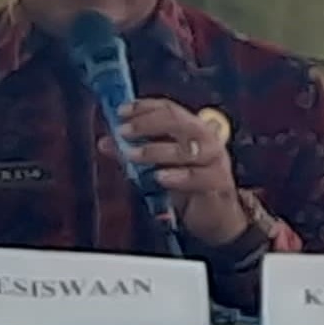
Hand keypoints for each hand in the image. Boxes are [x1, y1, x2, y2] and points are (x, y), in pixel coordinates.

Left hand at [116, 97, 248, 245]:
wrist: (217, 217)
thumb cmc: (189, 186)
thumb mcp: (158, 166)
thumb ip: (133, 153)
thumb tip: (105, 143)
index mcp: (192, 128)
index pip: (169, 109)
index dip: (144, 108)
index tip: (121, 112)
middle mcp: (206, 138)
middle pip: (179, 121)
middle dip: (147, 124)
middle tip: (123, 132)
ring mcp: (215, 160)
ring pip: (187, 148)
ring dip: (156, 150)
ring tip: (131, 155)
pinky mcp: (219, 182)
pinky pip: (198, 176)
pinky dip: (177, 176)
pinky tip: (159, 177)